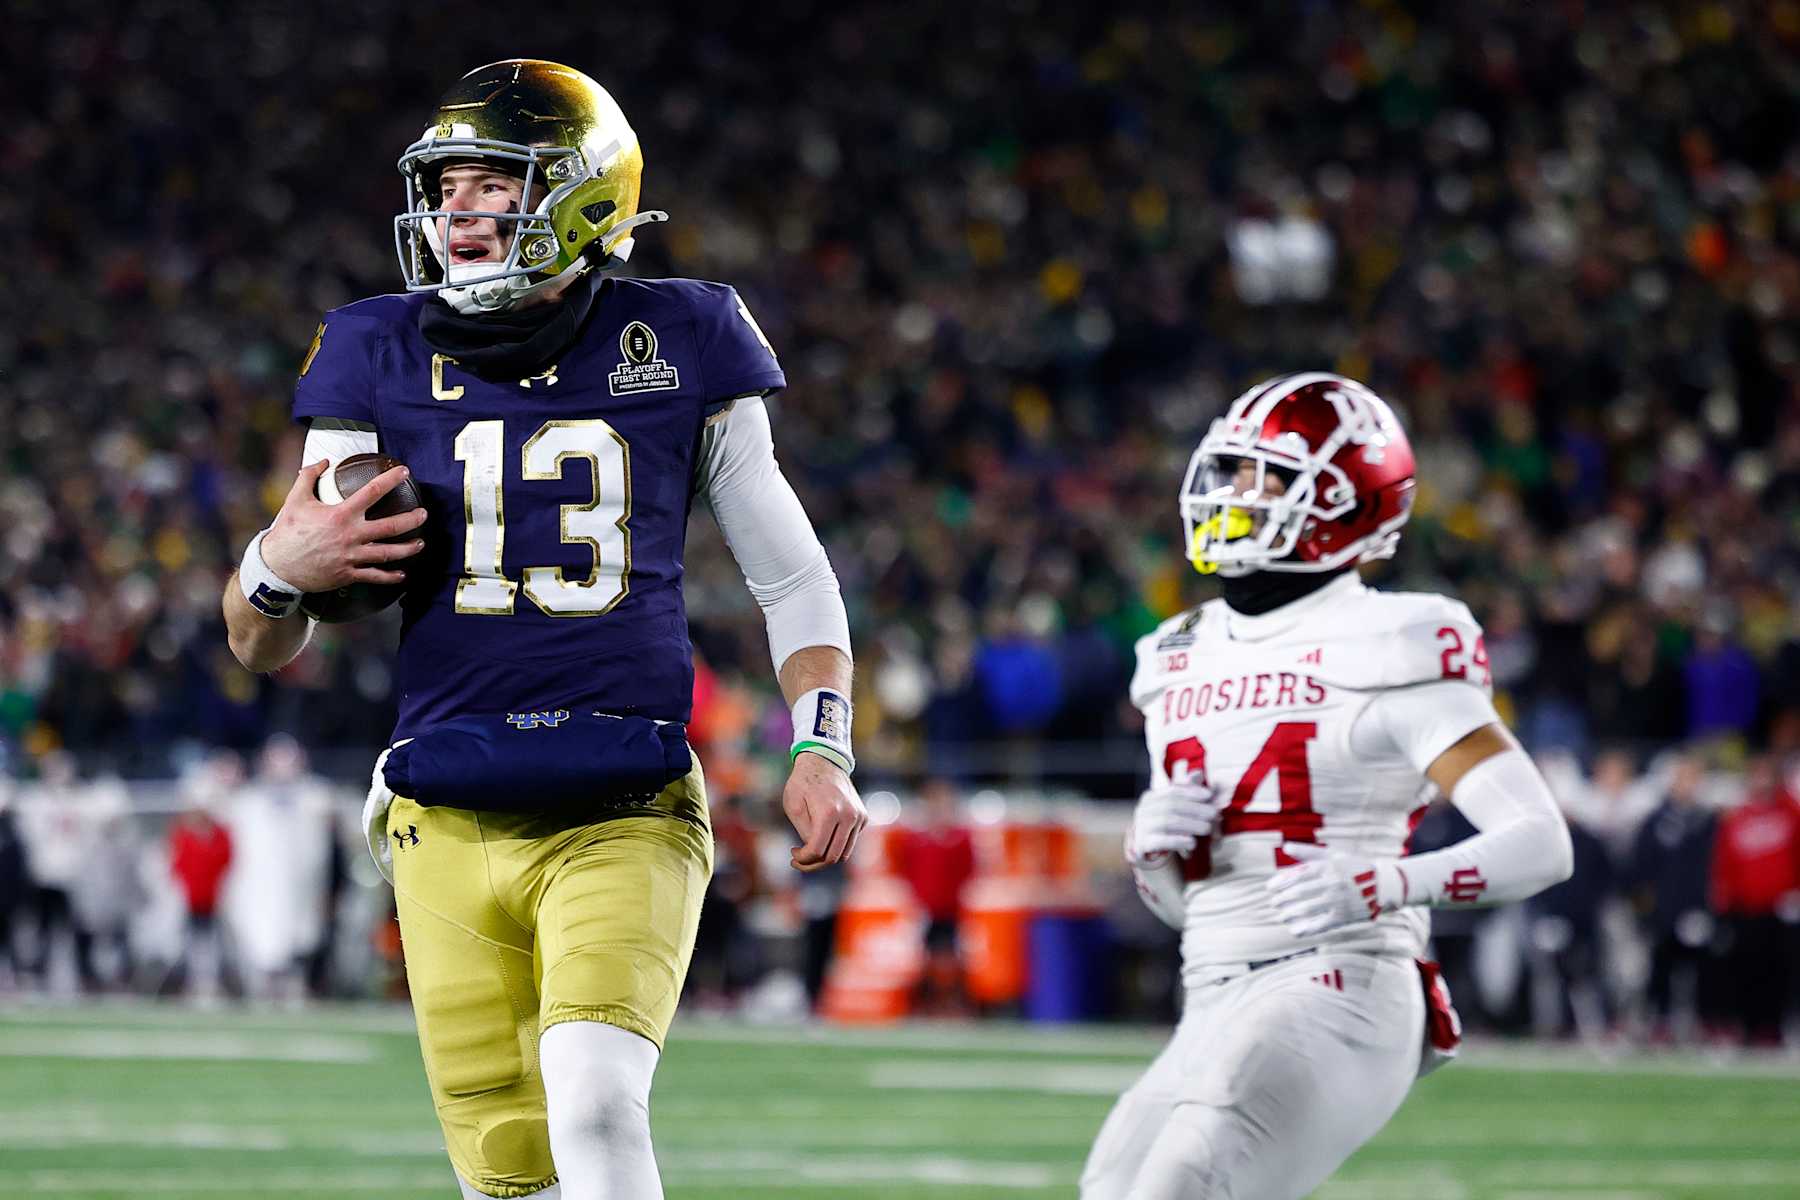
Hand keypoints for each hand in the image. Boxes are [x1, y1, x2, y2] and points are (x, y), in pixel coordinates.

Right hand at [260, 460, 428, 592]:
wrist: (277, 566)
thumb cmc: (287, 532)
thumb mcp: (295, 500)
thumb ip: (308, 476)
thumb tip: (323, 461)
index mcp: (340, 515)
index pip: (372, 492)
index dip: (391, 479)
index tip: (404, 472)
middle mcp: (350, 535)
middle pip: (390, 526)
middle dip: (411, 519)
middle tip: (423, 514)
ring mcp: (351, 557)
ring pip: (388, 553)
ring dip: (408, 549)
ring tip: (420, 544)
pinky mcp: (348, 574)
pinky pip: (374, 576)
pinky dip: (390, 576)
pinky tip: (402, 574)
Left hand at [782, 752, 866, 871]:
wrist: (823, 761)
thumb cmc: (803, 782)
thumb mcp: (793, 806)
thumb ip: (804, 832)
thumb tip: (814, 852)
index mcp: (829, 813)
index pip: (818, 851)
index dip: (803, 859)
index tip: (793, 855)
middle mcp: (849, 816)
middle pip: (833, 857)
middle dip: (813, 863)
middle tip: (799, 859)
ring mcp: (859, 816)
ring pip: (844, 853)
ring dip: (826, 857)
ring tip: (810, 850)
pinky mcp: (863, 816)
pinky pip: (850, 841)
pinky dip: (836, 844)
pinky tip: (823, 835)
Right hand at [1125, 782, 1221, 865]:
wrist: (1150, 852)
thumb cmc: (1167, 828)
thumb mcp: (1176, 809)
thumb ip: (1186, 792)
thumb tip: (1198, 773)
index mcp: (1150, 798)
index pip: (1172, 791)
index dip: (1192, 792)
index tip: (1209, 795)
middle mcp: (1143, 810)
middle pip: (1171, 806)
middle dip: (1195, 809)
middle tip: (1214, 814)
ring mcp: (1141, 827)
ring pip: (1167, 822)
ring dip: (1191, 825)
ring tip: (1207, 829)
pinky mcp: (1142, 844)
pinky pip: (1161, 841)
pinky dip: (1178, 841)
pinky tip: (1192, 843)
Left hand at [1263, 843, 1407, 937]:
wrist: (1383, 885)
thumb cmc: (1354, 867)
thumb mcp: (1334, 855)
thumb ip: (1309, 852)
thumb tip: (1285, 846)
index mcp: (1328, 867)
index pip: (1299, 875)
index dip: (1282, 882)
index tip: (1269, 887)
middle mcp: (1332, 884)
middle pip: (1301, 893)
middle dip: (1283, 899)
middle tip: (1274, 903)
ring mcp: (1339, 901)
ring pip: (1309, 909)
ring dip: (1291, 914)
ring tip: (1281, 915)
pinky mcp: (1344, 917)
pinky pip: (1322, 924)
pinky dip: (1308, 929)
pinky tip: (1295, 931)